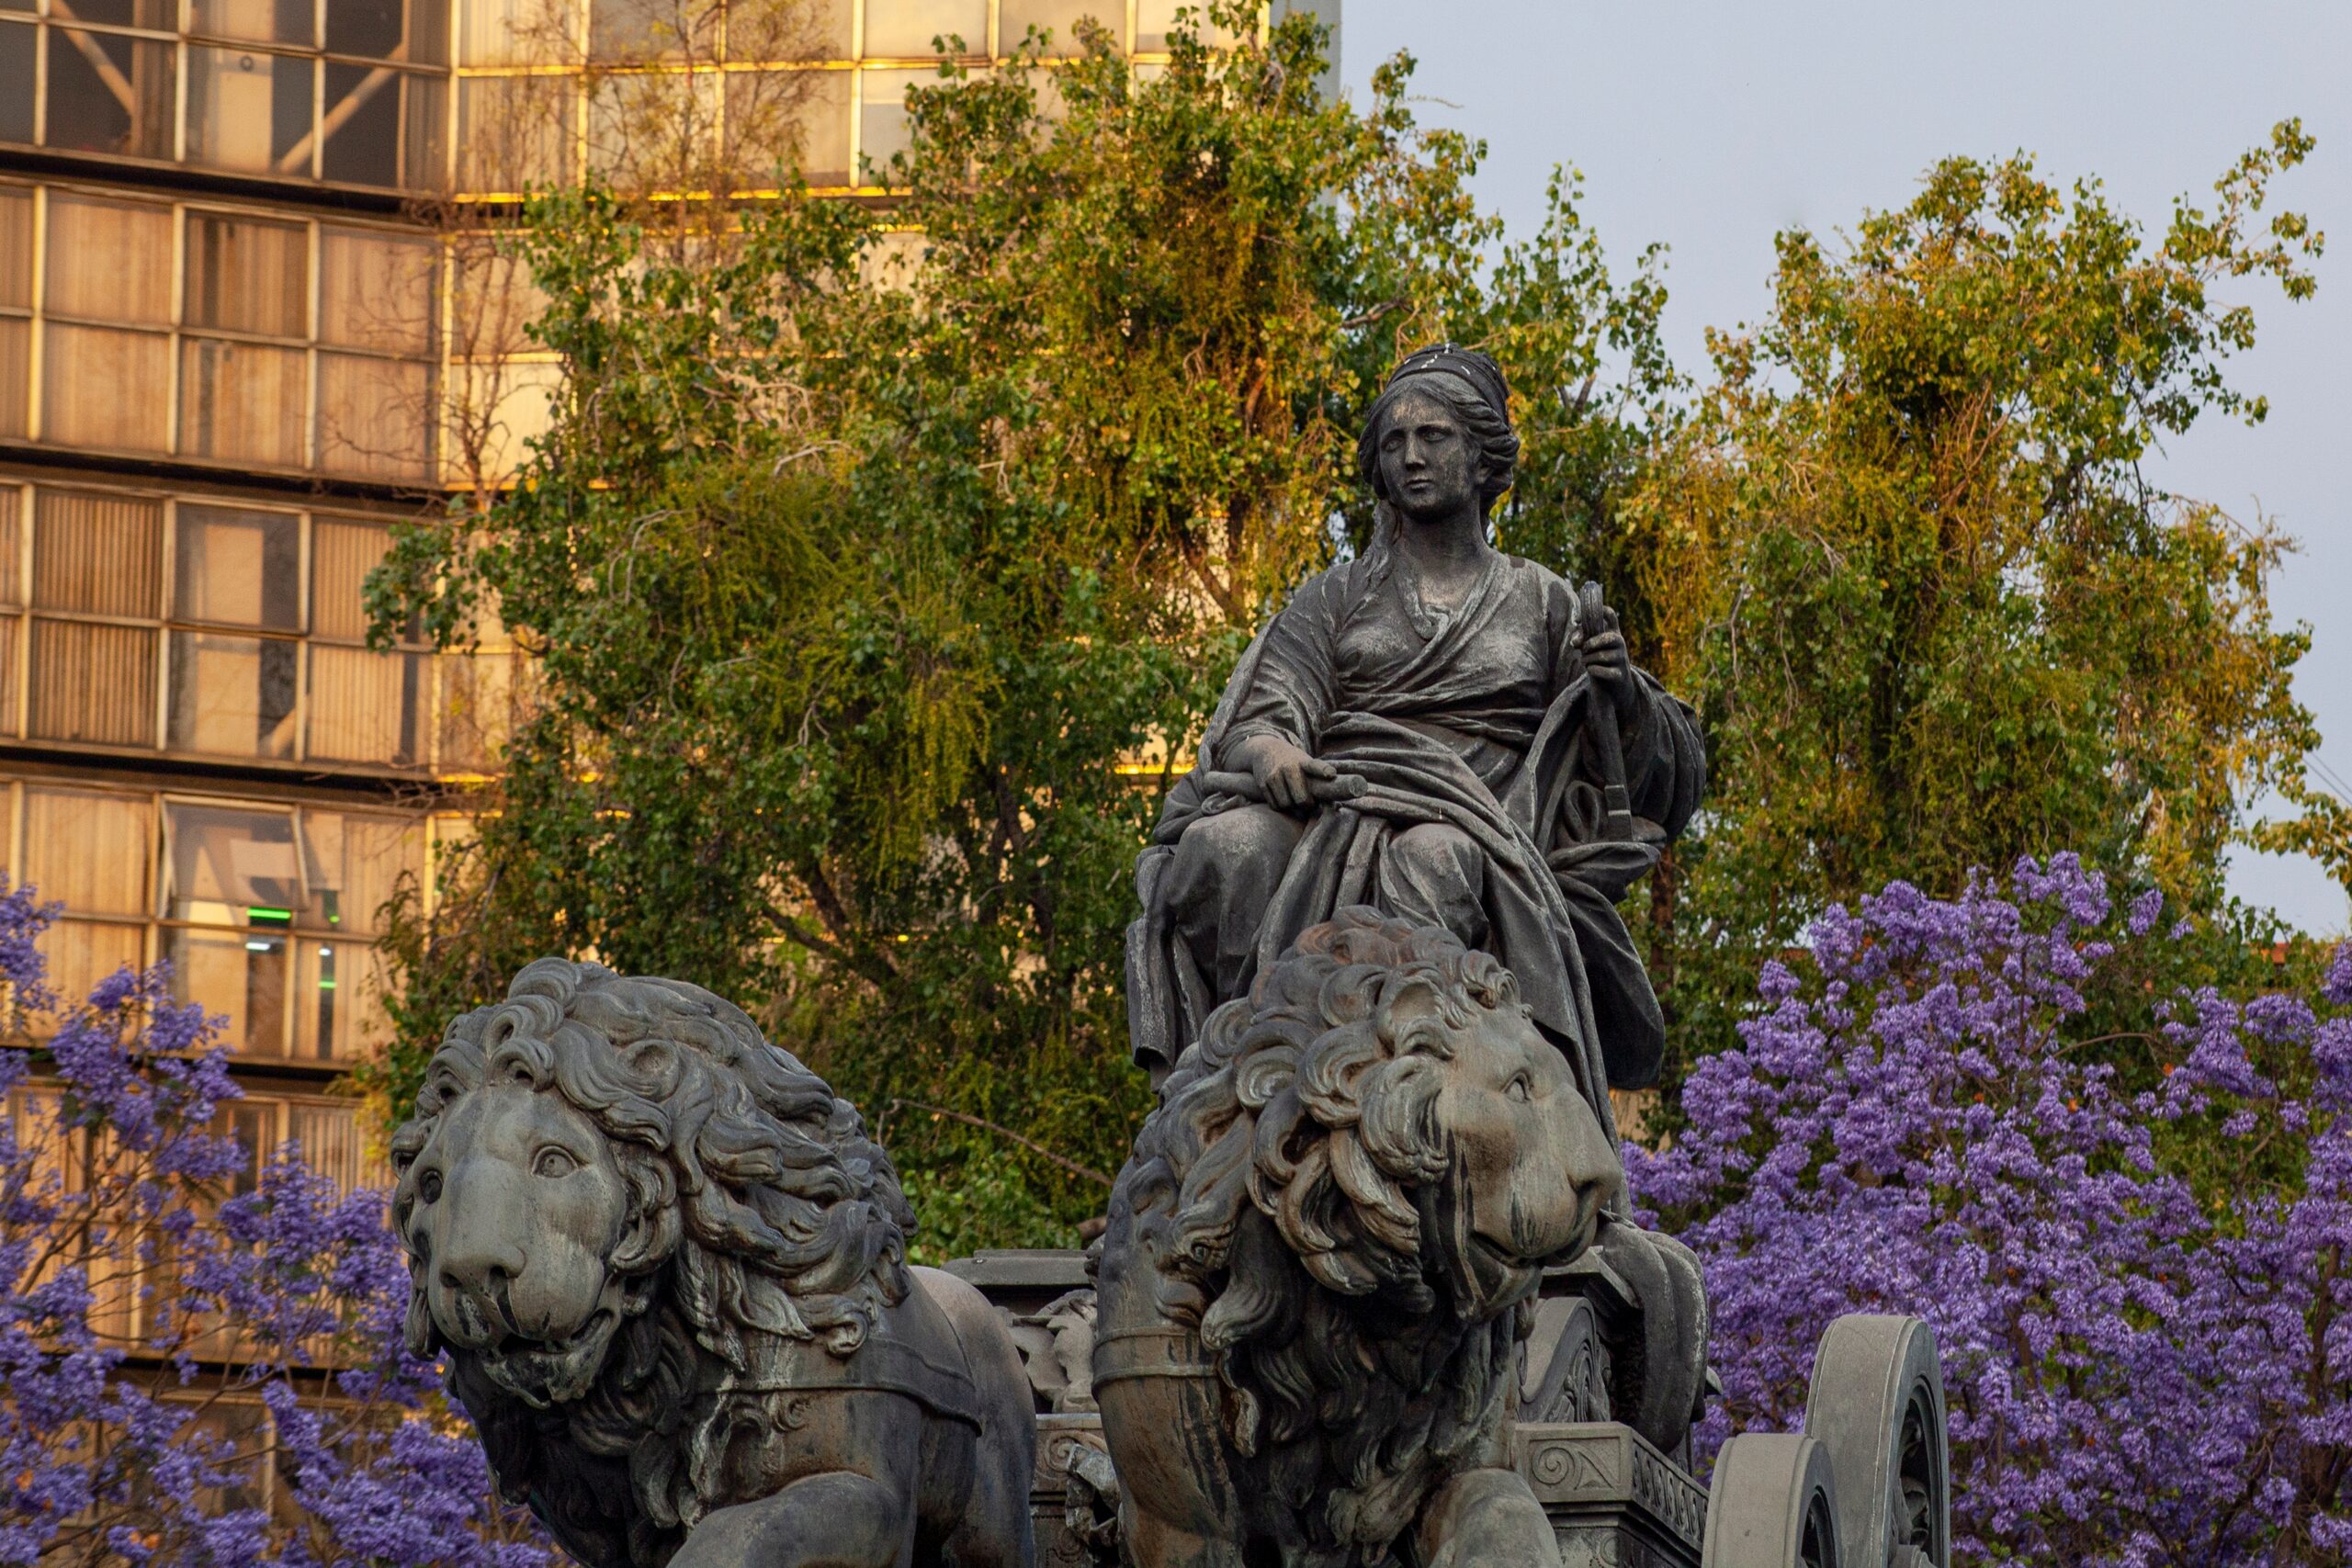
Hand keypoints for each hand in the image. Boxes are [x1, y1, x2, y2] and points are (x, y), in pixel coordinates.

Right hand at [1240, 736, 1338, 812]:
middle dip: (1306, 806)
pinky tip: (1283, 800)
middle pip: (1301, 799)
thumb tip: (1330, 805)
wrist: (1266, 750)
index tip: (1331, 774)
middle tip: (1308, 804)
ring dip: (1292, 808)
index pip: (1316, 766)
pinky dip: (1280, 807)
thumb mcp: (1305, 762)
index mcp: (1304, 762)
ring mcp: (1275, 775)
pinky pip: (1274, 805)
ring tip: (1295, 801)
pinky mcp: (1263, 783)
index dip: (1324, 771)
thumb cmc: (1293, 762)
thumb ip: (1317, 778)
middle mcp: (1289, 767)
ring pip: (1286, 804)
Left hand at [1576, 600, 1640, 718]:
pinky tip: (1591, 670)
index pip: (1610, 615)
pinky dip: (1592, 670)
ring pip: (1601, 656)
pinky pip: (1600, 670)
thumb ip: (1580, 640)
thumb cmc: (1599, 662)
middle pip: (1608, 638)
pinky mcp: (1619, 675)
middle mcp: (1620, 644)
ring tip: (1586, 662)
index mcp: (1613, 633)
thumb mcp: (1590, 648)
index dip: (1597, 611)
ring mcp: (1622, 659)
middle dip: (1590, 644)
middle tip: (1584, 650)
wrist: (1614, 687)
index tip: (1579, 619)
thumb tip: (1575, 641)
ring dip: (1587, 659)